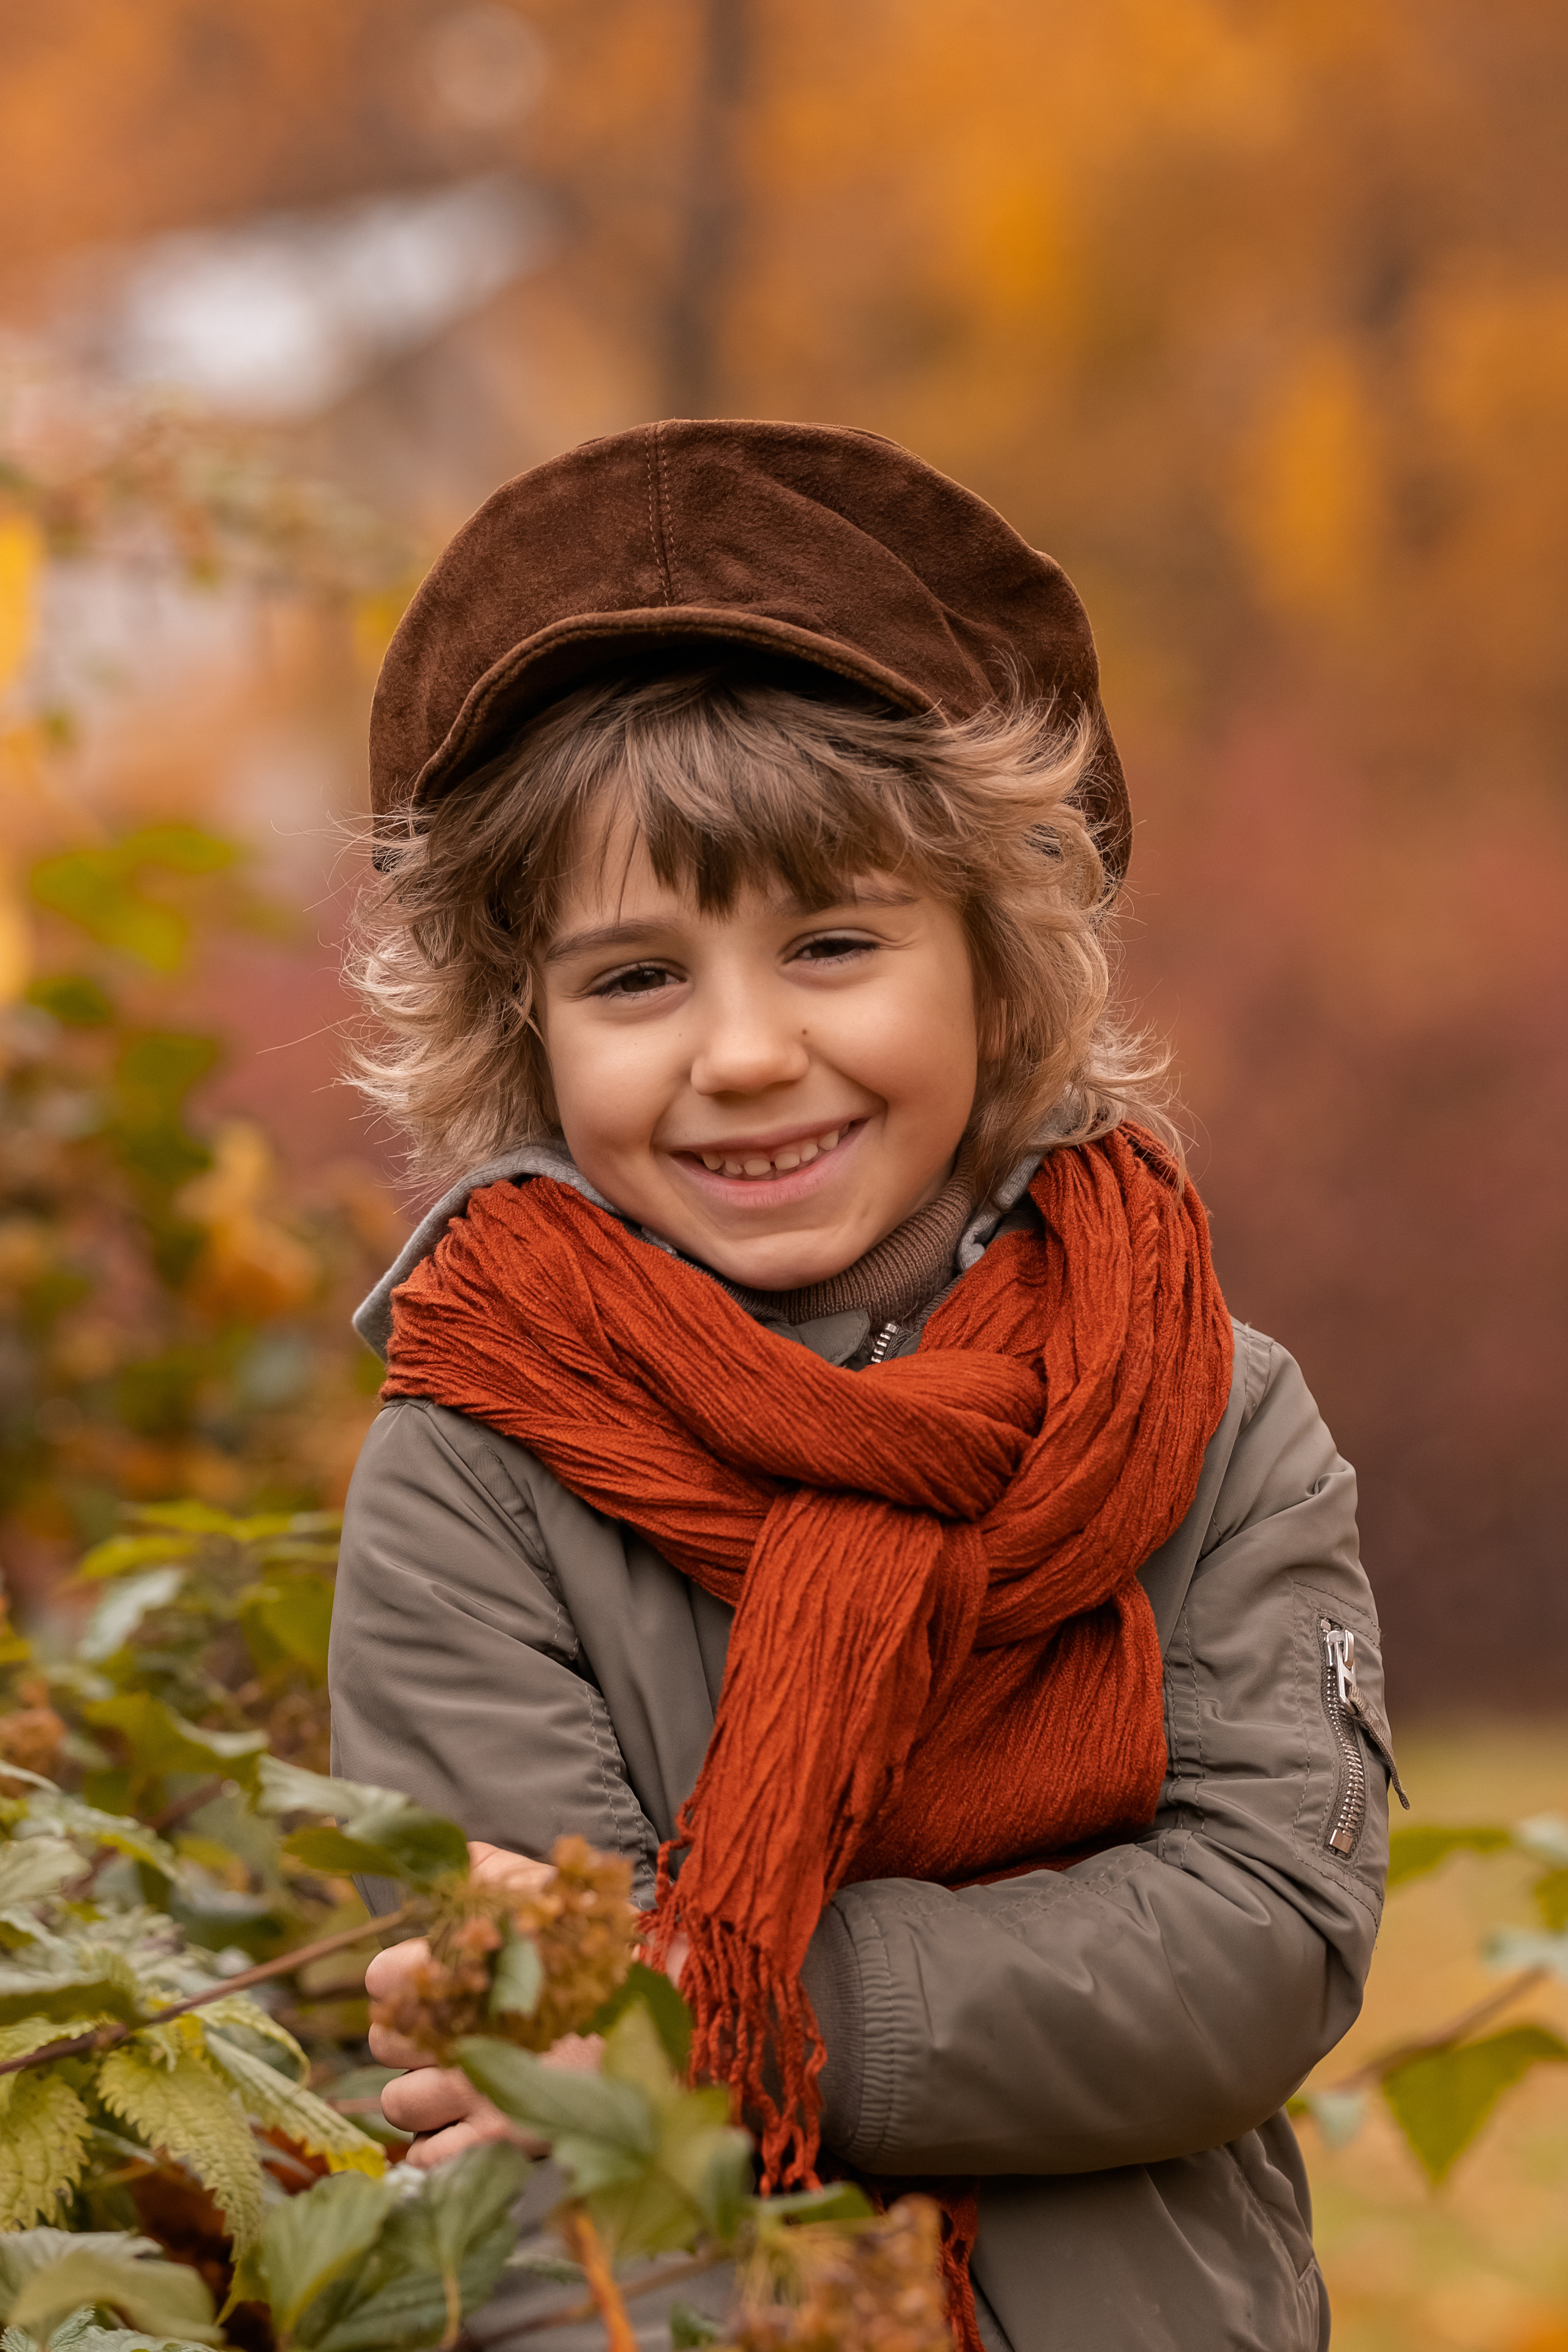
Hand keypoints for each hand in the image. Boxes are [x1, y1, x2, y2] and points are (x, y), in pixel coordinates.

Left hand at [368, 1840, 598, 2169]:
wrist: (664, 2004)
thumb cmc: (592, 1945)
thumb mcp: (543, 1888)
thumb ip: (488, 1868)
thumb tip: (449, 1857)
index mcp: (472, 1969)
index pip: (384, 1977)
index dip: (397, 1975)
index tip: (425, 1975)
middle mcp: (470, 2033)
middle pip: (385, 2042)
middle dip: (407, 2033)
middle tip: (444, 2026)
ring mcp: (486, 2090)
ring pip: (399, 2102)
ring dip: (418, 2090)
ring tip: (455, 2071)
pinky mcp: (504, 2139)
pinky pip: (429, 2157)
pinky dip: (436, 2143)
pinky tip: (462, 2118)